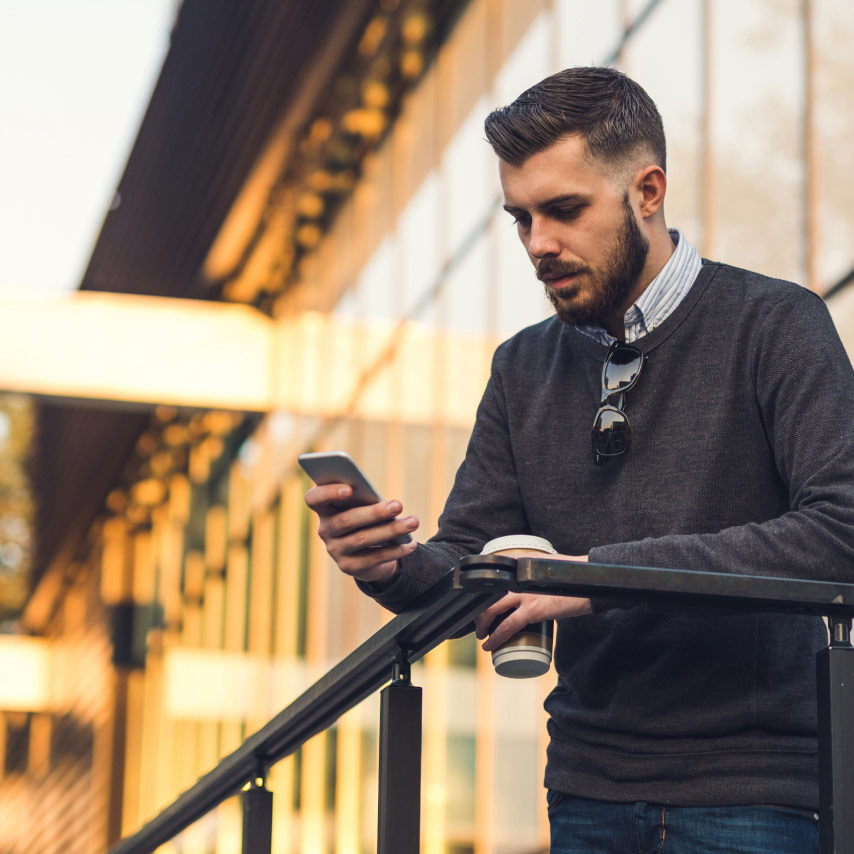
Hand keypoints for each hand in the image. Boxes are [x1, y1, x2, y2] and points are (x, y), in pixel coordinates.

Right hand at [305, 483, 418, 583]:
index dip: (328, 492)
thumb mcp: (364, 506)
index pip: (314, 499)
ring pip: (362, 539)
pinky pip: (373, 558)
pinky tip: (411, 544)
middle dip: (375, 512)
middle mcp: (325, 530)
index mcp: (324, 509)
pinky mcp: (349, 567)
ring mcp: (335, 550)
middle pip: (346, 520)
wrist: (368, 553)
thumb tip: (390, 506)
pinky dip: (395, 550)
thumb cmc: (367, 518)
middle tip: (398, 505)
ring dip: (391, 530)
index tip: (350, 488)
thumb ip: (367, 501)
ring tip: (413, 522)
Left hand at [474, 553, 590, 650]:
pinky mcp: (533, 609)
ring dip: (482, 626)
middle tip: (479, 625)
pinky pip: (507, 626)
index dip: (481, 595)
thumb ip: (531, 569)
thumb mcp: (546, 565)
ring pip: (491, 610)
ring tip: (483, 637)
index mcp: (520, 567)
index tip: (479, 605)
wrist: (589, 584)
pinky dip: (496, 637)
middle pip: (487, 595)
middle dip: (479, 613)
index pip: (492, 579)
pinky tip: (490, 645)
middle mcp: (518, 578)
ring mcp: (524, 593)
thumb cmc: (571, 576)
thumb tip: (524, 573)